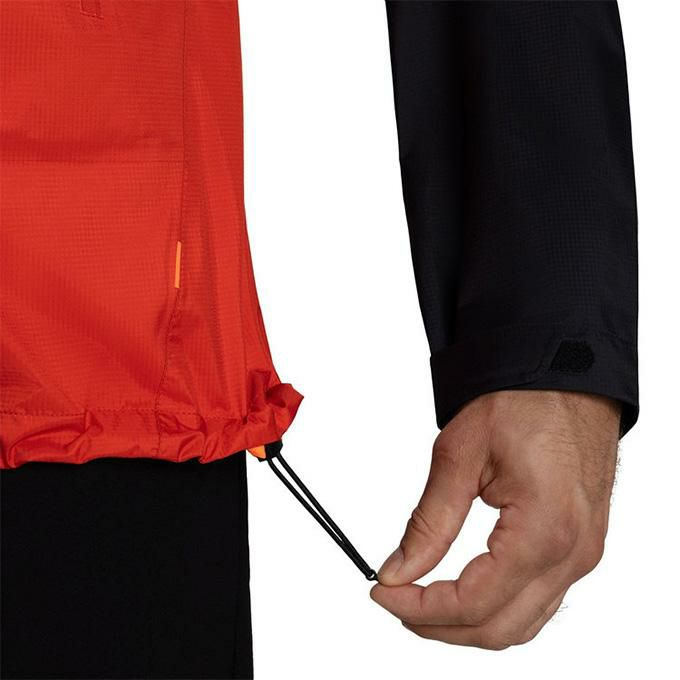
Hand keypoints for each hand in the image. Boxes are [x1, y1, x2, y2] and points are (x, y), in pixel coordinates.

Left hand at [370, 390, 619, 649]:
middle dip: (439, 625)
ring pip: (520, 625)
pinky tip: (464, 591)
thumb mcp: (460, 454)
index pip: (473, 601)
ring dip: (467, 624)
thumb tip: (398, 569)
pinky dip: (496, 609)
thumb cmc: (525, 402)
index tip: (384, 594)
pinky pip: (537, 602)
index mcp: (544, 529)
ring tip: (422, 600)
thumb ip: (429, 521)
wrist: (569, 380)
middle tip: (396, 601)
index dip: (420, 607)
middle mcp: (572, 553)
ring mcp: (582, 555)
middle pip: (498, 629)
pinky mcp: (579, 548)